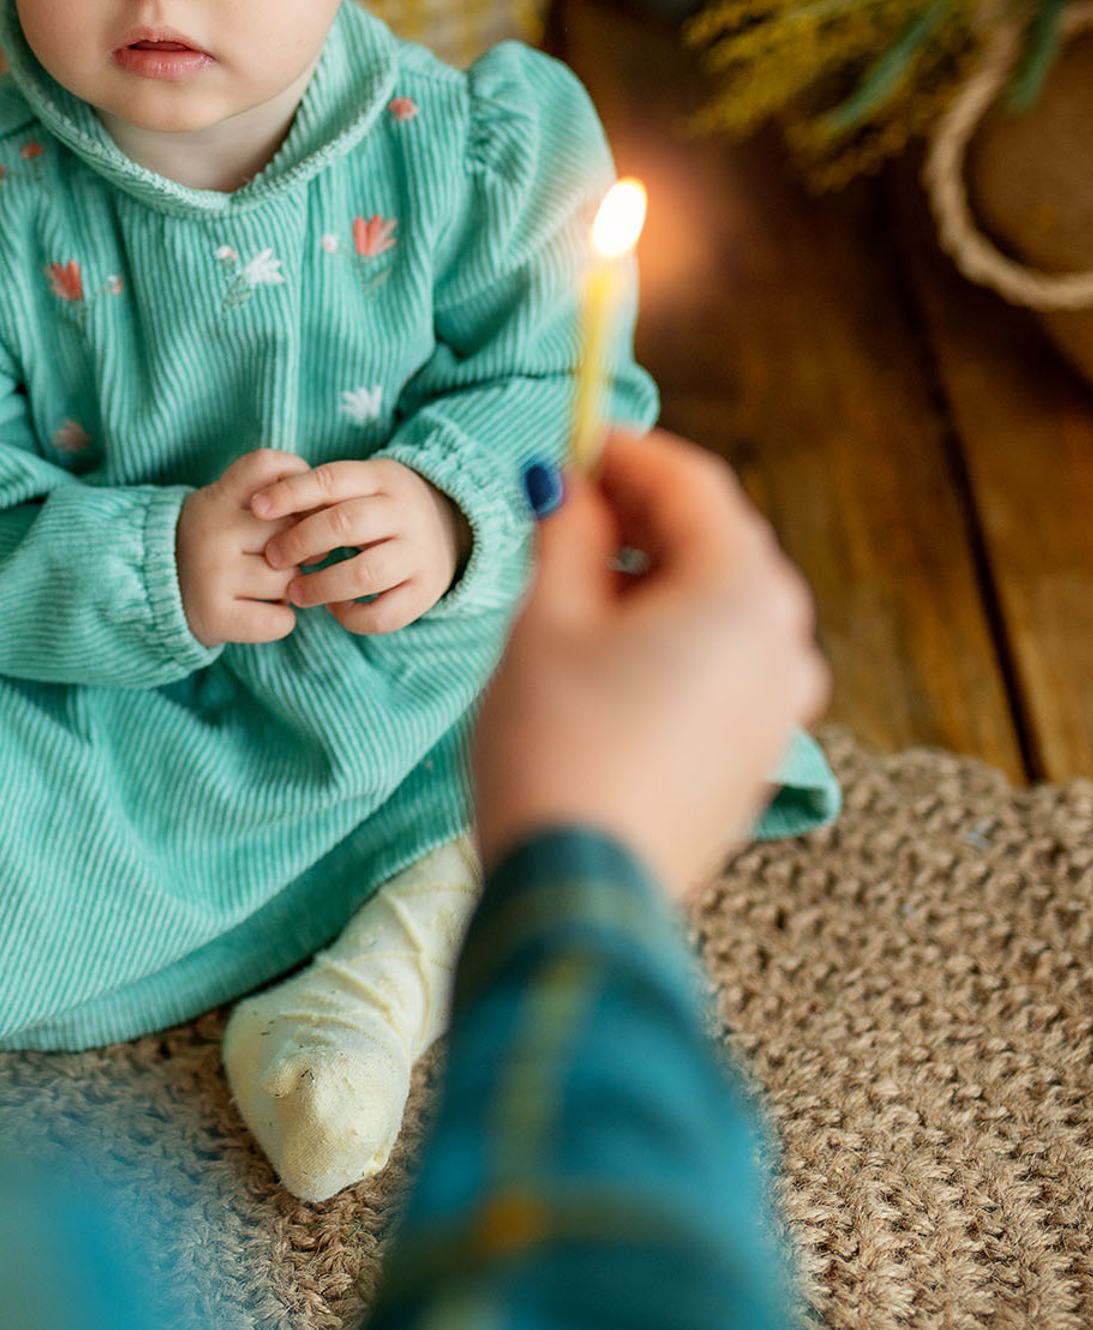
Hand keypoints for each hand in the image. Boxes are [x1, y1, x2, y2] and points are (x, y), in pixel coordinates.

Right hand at [177, 450, 310, 647]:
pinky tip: (263, 611)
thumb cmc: (214, 546)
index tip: (298, 503)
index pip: (267, 465)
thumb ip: (270, 497)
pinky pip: (280, 620)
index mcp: (218, 497)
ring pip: (290, 579)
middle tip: (285, 558)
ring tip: (268, 587)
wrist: (158, 592)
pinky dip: (281, 620)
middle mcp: (213, 530)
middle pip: (292, 531)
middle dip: (301, 548)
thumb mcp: (226, 505)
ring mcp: (212, 573)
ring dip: (292, 588)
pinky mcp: (215, 614)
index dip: (296, 478)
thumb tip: (328, 509)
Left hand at [245, 458, 470, 634]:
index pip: (331, 479)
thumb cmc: (380, 505)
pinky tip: (335, 608)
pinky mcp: (427, 591)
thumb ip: (321, 493)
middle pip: (345, 524)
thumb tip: (262, 508)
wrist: (450, 524)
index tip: (256, 508)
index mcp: (383, 479)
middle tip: (272, 557)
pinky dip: (352, 617)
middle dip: (300, 542)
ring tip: (295, 592)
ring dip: (321, 585)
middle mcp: (405, 513)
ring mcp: (419, 553)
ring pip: (365, 574)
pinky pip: (385, 614)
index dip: (290, 493)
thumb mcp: (360, 484)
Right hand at [470, 427, 832, 901]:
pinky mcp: (757, 752)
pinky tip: (604, 655)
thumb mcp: (546, 620)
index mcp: (742, 593)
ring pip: (719, 605)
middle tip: (565, 506)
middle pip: (716, 541)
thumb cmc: (557, 745)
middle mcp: (784, 641)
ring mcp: (780, 703)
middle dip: (642, 514)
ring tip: (572, 586)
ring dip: (654, 577)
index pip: (694, 485)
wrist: (580, 891)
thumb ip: (569, 535)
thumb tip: (571, 485)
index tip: (573, 438)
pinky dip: (671, 637)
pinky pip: (721, 663)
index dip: (628, 452)